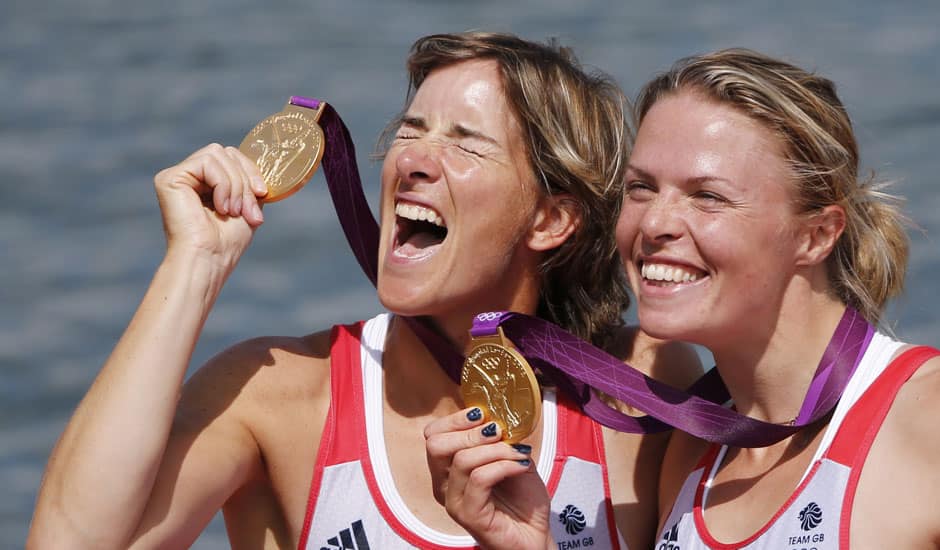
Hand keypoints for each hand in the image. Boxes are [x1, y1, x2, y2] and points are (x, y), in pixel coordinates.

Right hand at [153, 143, 267, 271]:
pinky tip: (220, 207)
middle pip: (226, 152)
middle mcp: (188, 177)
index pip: (231, 157)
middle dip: (244, 179)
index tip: (262, 193)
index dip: (250, 171)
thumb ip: (248, 183)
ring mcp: (177, 176)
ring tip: (232, 211)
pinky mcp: (169, 178)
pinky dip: (222, 183)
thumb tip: (262, 166)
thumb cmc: (226, 242)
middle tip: (246, 209)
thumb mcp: (246, 205)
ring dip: (235, 184)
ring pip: (217, 154)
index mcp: (204, 183)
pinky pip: (207, 161)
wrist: (209, 258)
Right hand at [425, 408, 552, 549]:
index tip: (483, 414)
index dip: (455, 419)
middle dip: (471, 432)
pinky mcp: (468, 515)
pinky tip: (521, 466)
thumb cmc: (523, 500)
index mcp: (448, 469)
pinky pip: (480, 478)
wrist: (536, 535)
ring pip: (461, 459)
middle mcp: (444, 485)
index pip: (432, 435)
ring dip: (496, 449)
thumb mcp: (511, 457)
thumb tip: (497, 414)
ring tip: (519, 453)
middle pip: (436, 444)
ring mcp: (454, 501)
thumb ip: (500, 438)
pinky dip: (504, 465)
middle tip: (498, 432)